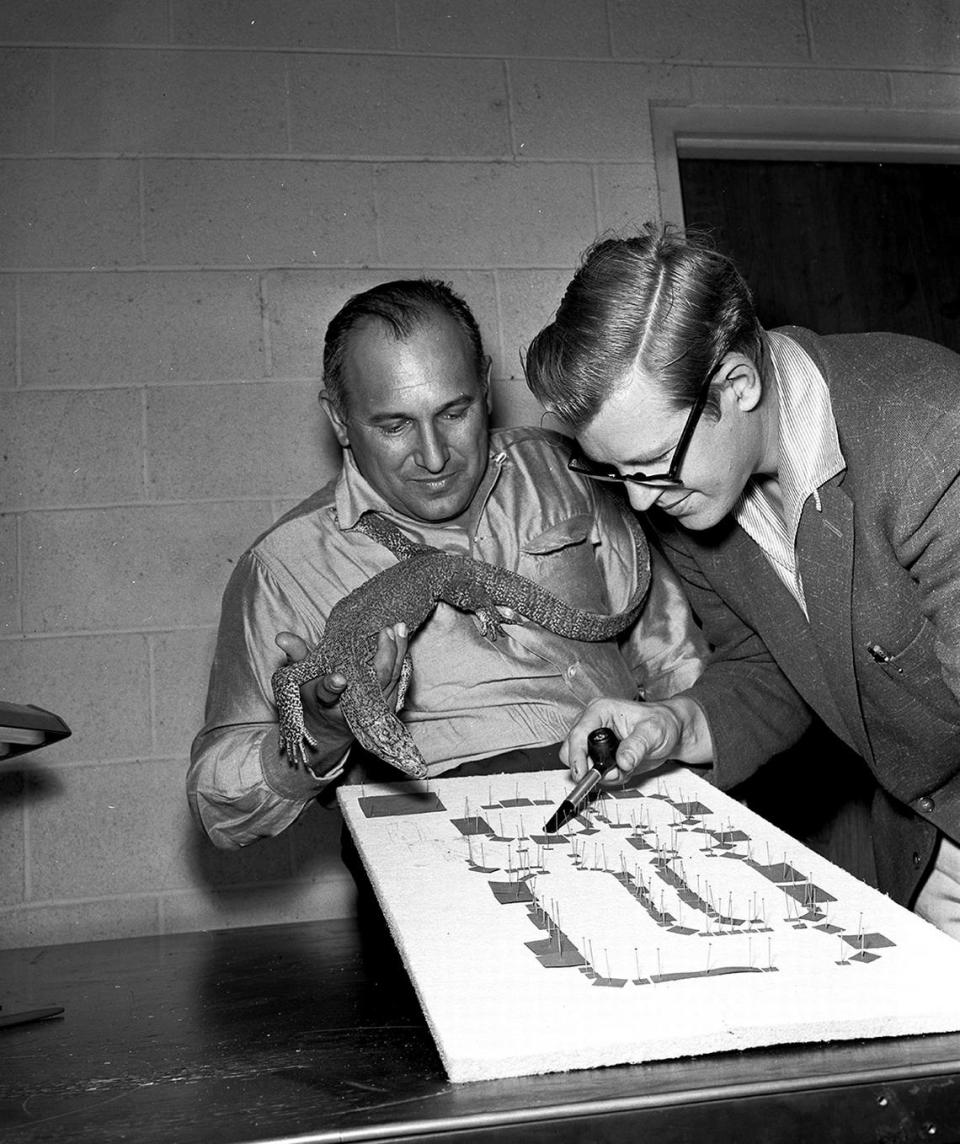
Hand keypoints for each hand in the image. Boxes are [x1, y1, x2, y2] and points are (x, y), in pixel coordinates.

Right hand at [275, 624, 409, 733]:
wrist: (332, 728)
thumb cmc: (314, 697)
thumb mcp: (300, 678)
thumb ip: (296, 655)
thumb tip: (281, 636)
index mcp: (326, 701)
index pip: (328, 694)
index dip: (332, 686)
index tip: (339, 678)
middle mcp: (352, 708)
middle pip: (373, 683)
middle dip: (383, 656)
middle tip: (386, 631)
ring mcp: (373, 709)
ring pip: (391, 679)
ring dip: (398, 653)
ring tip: (399, 627)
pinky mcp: (388, 706)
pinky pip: (399, 680)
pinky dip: (403, 660)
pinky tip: (403, 640)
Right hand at [561, 696, 708, 785]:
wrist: (672, 732)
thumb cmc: (663, 722)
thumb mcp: (653, 731)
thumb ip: (637, 746)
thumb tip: (622, 761)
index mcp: (601, 710)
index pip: (578, 733)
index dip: (576, 755)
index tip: (582, 773)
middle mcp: (594, 724)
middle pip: (571, 749)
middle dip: (588, 766)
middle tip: (609, 773)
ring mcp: (595, 740)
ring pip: (581, 763)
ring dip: (601, 773)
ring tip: (624, 769)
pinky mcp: (600, 754)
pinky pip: (594, 771)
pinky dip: (608, 776)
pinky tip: (625, 769)